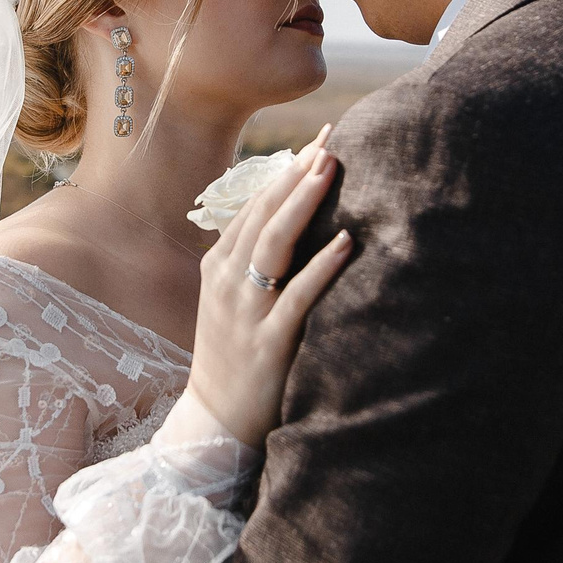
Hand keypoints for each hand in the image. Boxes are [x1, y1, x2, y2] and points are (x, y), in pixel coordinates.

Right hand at [183, 127, 354, 446]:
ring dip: (303, 204)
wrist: (216, 422)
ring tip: (330, 170)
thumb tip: (288, 221)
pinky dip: (322, 266)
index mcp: (218, 266)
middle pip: (263, 214)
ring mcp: (244, 311)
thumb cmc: (233, 357)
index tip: (317, 142)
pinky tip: (347, 241)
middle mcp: (227, 281)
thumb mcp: (232, 302)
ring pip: (273, 245)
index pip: (253, 206)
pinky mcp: (267, 342)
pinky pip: (297, 296)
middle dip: (296, 174)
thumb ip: (252, 263)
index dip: (285, 172)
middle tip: (329, 140)